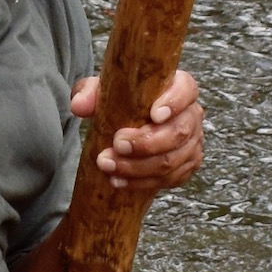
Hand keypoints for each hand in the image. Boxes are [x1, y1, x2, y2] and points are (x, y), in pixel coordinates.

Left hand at [81, 66, 203, 193]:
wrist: (128, 128)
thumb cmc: (122, 102)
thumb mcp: (104, 91)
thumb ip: (90, 92)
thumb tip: (79, 107)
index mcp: (179, 88)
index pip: (186, 90)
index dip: (174, 103)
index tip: (153, 115)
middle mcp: (191, 115)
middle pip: (178, 132)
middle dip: (146, 144)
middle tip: (117, 145)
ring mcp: (192, 143)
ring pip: (172, 160)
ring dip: (138, 168)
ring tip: (108, 166)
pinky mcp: (187, 166)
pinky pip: (170, 179)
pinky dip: (143, 183)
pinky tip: (119, 180)